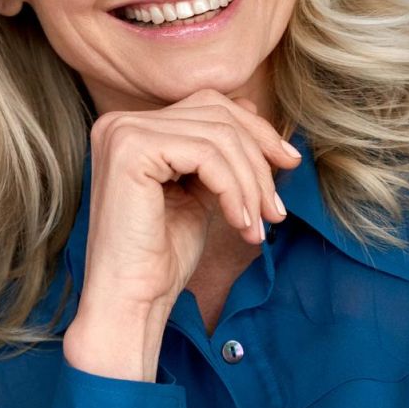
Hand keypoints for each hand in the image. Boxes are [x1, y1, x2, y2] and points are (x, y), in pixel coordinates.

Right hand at [63, 89, 301, 379]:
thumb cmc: (162, 257)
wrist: (131, 303)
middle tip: (277, 208)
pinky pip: (207, 155)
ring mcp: (122, 133)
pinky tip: (241, 225)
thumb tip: (250, 109)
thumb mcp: (198, 190)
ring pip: (218, 135)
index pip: (209, 105)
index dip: (256, 132)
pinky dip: (235, 190)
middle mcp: (120, 122)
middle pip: (217, 113)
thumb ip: (215, 151)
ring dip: (251, 183)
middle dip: (259, 158)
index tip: (288, 164)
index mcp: (131, 127)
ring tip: (260, 224)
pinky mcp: (131, 151)